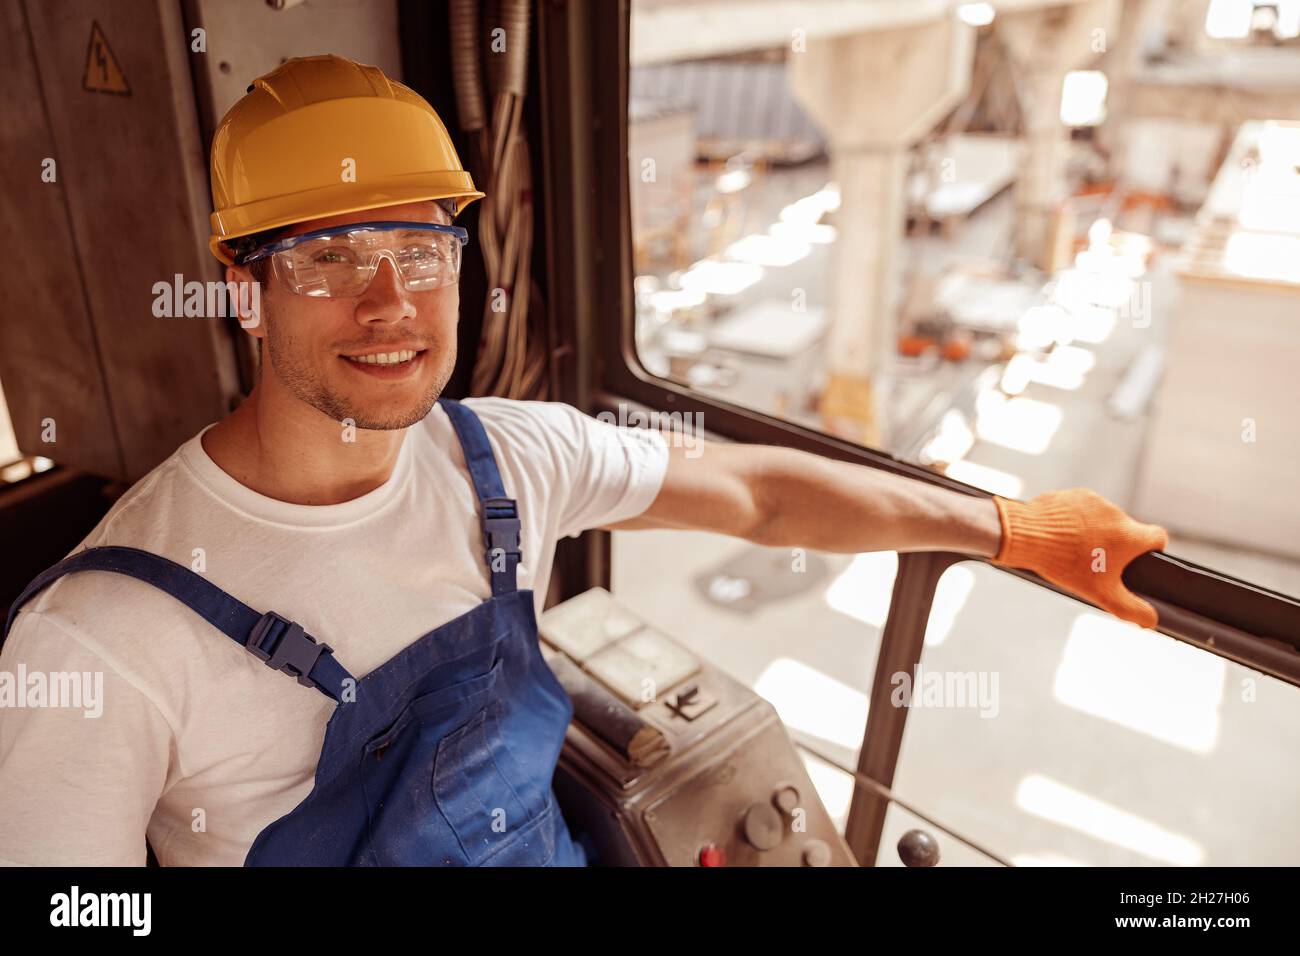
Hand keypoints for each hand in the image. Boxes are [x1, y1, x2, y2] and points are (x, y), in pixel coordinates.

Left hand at [991, 488, 1168, 627]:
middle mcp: (1116, 513)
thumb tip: (1152, 621)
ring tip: (1073, 550)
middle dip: (1115, 546)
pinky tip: (1061, 536)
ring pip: (1103, 520)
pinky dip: (1076, 520)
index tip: (1137, 560)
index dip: (1152, 550)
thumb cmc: (1065, 565)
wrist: (1026, 536)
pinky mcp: (1073, 494)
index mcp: (1130, 535)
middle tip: (1095, 563)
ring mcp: (1094, 500)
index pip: (1158, 537)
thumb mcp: (1101, 594)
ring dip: (1095, 532)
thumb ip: (1132, 609)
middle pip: (1126, 530)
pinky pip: (1082, 509)